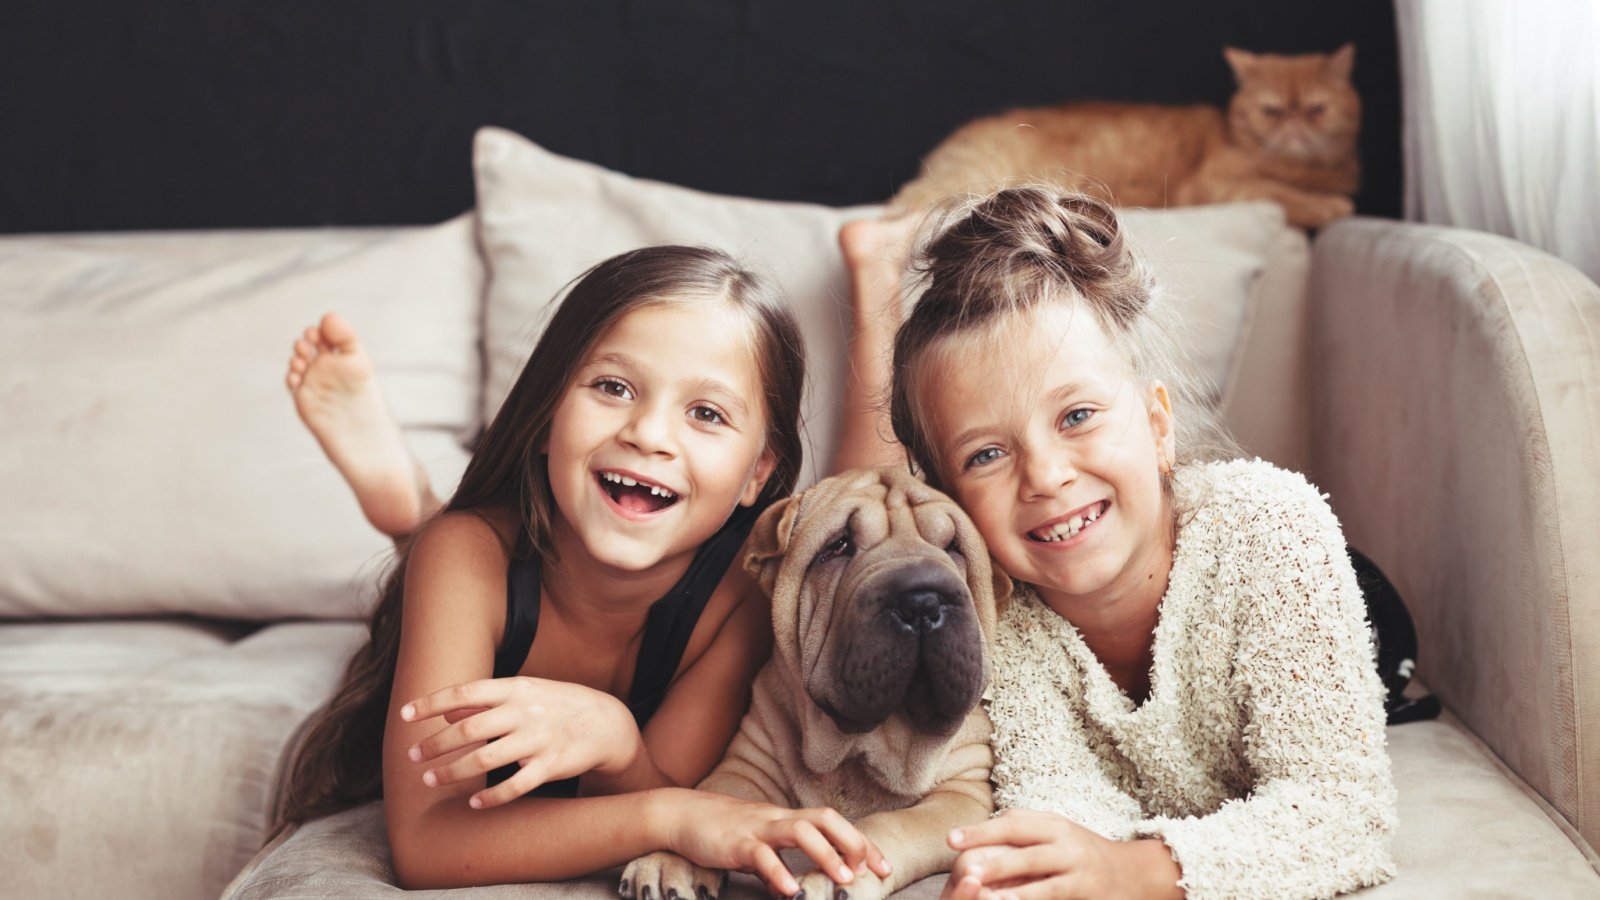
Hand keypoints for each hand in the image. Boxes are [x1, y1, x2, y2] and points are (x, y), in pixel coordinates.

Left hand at [400, 676, 638, 807]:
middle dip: (435, 744)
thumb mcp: (525, 692)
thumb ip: (485, 700)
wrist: (607, 723)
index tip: (405, 715)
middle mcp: (524, 712)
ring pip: (484, 759)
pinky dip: (491, 797)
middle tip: (413, 756)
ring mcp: (538, 739)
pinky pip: (515, 786)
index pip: (465, 692)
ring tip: (430, 780)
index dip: (431, 703)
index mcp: (515, 689)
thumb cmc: (557, 705)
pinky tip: (474, 803)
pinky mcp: (551, 765)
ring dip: (452, 772)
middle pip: (468, 729)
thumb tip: (445, 710)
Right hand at [661, 790, 891, 896]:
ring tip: (844, 881)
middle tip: (870, 872)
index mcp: (787, 819)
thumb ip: (777, 863)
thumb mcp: (757, 845)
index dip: (860, 844)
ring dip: (826, 855)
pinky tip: (790, 892)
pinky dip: (778, 873)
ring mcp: (758, 828)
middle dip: (853, 842)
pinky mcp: (736, 843)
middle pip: (825, 819)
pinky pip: (761, 855)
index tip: (883, 867)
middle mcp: (778, 819)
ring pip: (800, 831)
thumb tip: (792, 888)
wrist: (682, 814)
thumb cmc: (722, 832)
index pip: (833, 825)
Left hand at [937, 810, 1178, 899]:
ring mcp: (1076, 865)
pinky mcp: (1085, 889)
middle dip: (990, 853)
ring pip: (1037, 870)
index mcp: (1052, 823)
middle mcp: (1064, 840)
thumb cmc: (1082, 851)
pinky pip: (1054, 893)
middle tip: (963, 866)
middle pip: (1021, 843)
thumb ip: (1025, 828)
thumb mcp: (1057, 832)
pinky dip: (1032, 898)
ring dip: (1008, 879)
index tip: (951, 839)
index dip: (980, 830)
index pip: (1011, 822)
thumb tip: (985, 827)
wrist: (1132, 872)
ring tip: (982, 888)